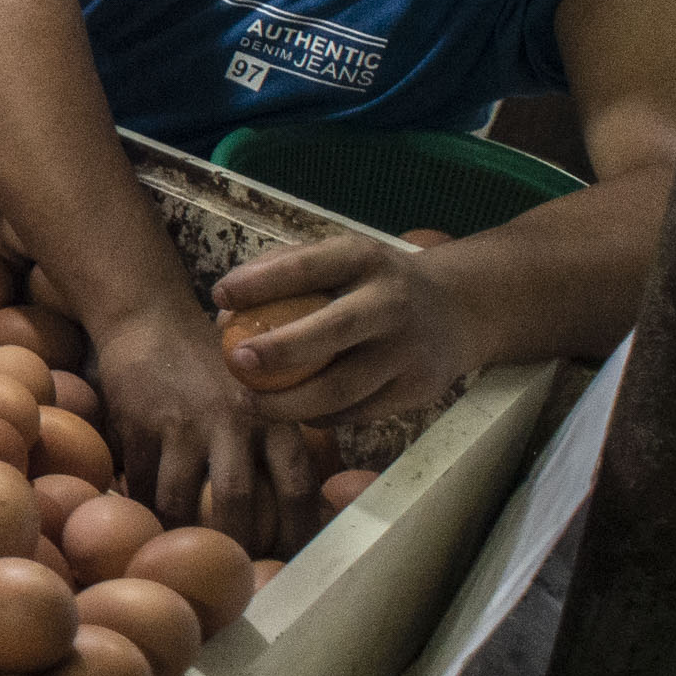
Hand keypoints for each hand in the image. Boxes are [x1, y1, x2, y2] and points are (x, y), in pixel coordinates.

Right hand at [90, 305, 324, 554]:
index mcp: (272, 414)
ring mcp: (180, 422)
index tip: (294, 562)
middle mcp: (232, 419)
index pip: (299, 485)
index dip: (299, 532)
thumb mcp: (261, 389)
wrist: (147, 316)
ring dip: (177, 535)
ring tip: (180, 559)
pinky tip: (142, 520)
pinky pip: (138, 482)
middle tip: (230, 577)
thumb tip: (302, 508)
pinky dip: (140, 506)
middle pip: (237, 503)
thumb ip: (279, 437)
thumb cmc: (213, 362)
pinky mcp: (136, 423)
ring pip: (178, 501)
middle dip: (233, 548)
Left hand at [212, 232, 482, 429]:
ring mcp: (409, 350)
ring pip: (343, 388)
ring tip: (249, 404)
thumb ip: (281, 275)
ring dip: (289, 403)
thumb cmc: (370, 284)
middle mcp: (392, 302)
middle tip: (234, 362)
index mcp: (365, 259)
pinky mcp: (418, 390)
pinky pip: (358, 412)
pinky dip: (319, 416)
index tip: (220, 295)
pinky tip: (293, 413)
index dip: (261, 281)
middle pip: (333, 330)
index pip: (309, 266)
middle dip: (279, 350)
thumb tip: (223, 314)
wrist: (455, 309)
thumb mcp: (339, 260)